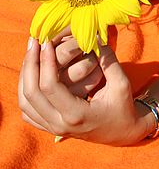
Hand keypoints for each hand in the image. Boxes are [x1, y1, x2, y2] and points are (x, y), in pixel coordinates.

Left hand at [18, 38, 151, 144]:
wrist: (122, 132)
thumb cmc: (123, 108)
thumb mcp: (121, 83)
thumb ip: (107, 60)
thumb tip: (95, 36)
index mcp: (76, 114)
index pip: (50, 87)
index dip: (45, 61)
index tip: (47, 42)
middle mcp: (59, 124)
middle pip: (30, 94)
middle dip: (29, 65)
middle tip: (34, 42)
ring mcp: (52, 128)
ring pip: (24, 103)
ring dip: (24, 76)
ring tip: (31, 54)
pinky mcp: (50, 127)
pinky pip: (28, 111)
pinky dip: (25, 91)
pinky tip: (31, 74)